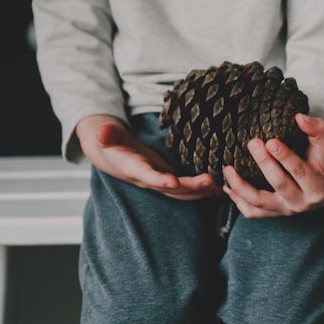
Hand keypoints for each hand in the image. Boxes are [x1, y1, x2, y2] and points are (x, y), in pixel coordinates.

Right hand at [75, 114, 219, 199]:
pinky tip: (222, 187)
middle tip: (211, 181)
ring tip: (222, 187)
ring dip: (202, 190)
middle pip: (171, 188)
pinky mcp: (169, 178)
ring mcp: (160, 181)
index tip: (172, 181)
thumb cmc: (110, 143)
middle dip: (191, 187)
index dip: (158, 180)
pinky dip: (203, 189)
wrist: (112, 155)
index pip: (146, 176)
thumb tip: (101, 132)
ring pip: (182, 191)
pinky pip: (187, 188)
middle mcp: (149, 180)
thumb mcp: (105, 136)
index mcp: (133, 169)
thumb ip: (106, 134)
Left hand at [221, 113, 323, 217]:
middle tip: (253, 143)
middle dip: (264, 164)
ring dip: (241, 187)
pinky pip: (253, 212)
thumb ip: (316, 130)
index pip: (300, 172)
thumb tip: (299, 117)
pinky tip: (228, 186)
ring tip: (228, 169)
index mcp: (317, 187)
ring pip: (260, 203)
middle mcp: (301, 202)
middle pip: (279, 185)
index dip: (285, 157)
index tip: (271, 141)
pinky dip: (238, 201)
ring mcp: (286, 210)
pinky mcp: (274, 213)